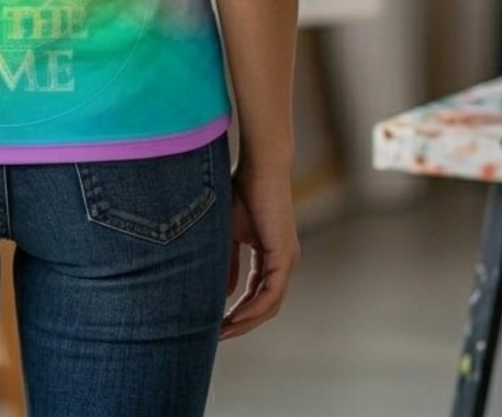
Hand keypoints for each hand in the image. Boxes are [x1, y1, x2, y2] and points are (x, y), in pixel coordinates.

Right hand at [220, 162, 299, 338]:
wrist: (259, 165)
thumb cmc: (241, 189)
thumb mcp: (228, 232)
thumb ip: (228, 263)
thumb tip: (226, 294)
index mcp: (271, 254)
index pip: (256, 292)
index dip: (237, 309)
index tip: (214, 322)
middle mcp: (283, 261)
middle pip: (265, 305)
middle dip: (241, 322)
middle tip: (216, 335)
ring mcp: (287, 260)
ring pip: (270, 305)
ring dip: (246, 321)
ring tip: (222, 331)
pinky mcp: (285, 256)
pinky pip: (272, 294)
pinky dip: (253, 308)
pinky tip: (234, 316)